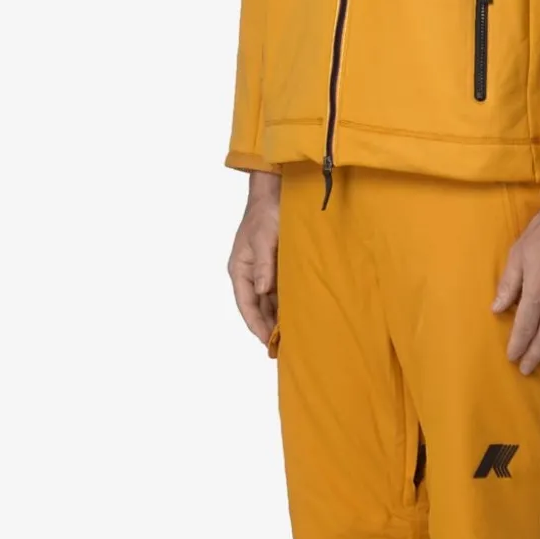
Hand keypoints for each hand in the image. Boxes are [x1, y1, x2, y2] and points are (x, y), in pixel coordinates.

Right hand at [227, 170, 281, 342]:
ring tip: (293, 336)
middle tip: (284, 347)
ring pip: (270, 301)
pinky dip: (287, 303)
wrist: (277, 191)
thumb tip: (263, 291)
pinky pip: (281, 290)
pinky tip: (299, 314)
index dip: (256, 325)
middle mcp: (251, 273)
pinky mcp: (278, 265)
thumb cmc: (267, 213)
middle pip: (258, 307)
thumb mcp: (264, 239)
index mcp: (240, 269)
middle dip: (268, 326)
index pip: (246, 304)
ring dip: (278, 317)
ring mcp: (264, 270)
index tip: (267, 342)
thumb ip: (264, 265)